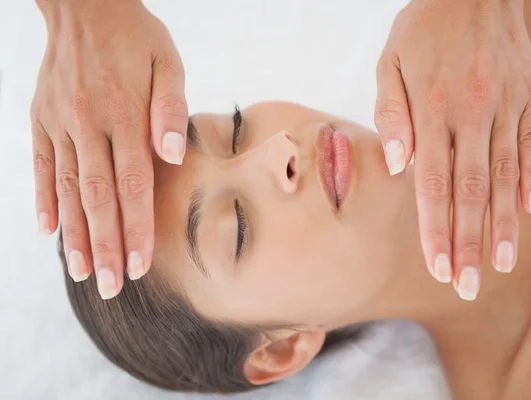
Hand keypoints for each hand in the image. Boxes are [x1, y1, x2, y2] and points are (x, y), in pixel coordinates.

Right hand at [32, 0, 187, 298]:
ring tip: (81, 272)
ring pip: (69, 189)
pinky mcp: (42, 120)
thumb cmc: (136, 38)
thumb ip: (170, 109)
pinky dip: (45, 200)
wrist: (84, 5)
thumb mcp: (167, 63)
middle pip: (99, 198)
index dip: (137, 229)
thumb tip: (173, 154)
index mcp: (125, 115)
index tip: (141, 266)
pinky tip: (47, 231)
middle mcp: (89, 125)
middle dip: (106, 246)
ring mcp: (61, 124)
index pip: (134, 186)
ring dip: (75, 234)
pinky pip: (42, 166)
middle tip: (111, 288)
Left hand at [374, 0, 530, 299]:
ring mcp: (506, 108)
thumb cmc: (422, 29)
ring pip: (503, 176)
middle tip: (467, 286)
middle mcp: (473, 115)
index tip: (437, 267)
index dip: (435, 228)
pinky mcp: (528, 99)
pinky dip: (530, 180)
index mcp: (434, 111)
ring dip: (502, 223)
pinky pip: (530, 145)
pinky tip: (528, 212)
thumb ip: (393, 116)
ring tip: (500, 263)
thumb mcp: (390, 64)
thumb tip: (398, 167)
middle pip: (470, 191)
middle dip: (468, 242)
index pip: (433, 184)